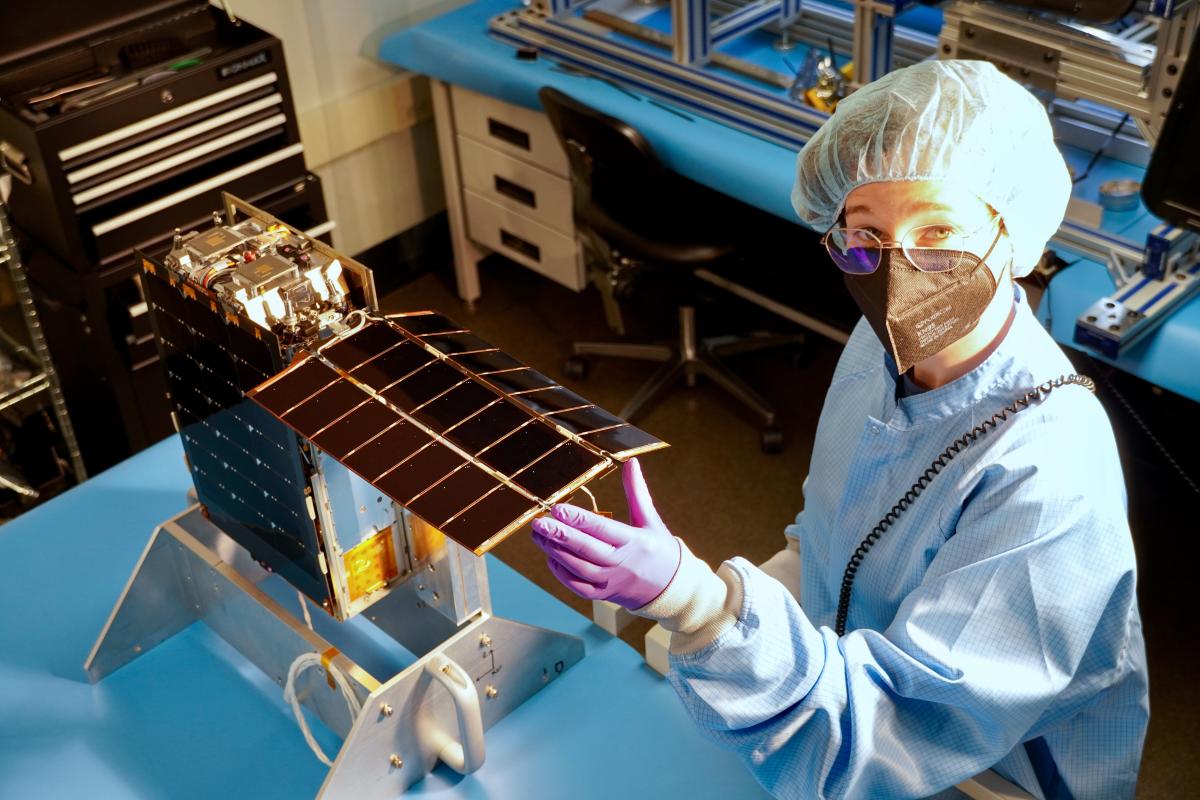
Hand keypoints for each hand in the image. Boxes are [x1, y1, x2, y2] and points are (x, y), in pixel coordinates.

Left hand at [531, 458, 680, 609]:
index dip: (578, 519)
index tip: (557, 509)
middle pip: (587, 549)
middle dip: (560, 536)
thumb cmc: (659, 549)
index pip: (602, 528)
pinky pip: (579, 586)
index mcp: (635, 541)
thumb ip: (637, 491)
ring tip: (539, 536)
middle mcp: (622, 562)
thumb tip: (631, 462)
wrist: (672, 587)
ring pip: (579, 568)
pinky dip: (563, 574)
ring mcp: (612, 581)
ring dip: (557, 552)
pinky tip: (551, 558)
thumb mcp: (650, 519)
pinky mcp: (605, 594)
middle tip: (539, 524)